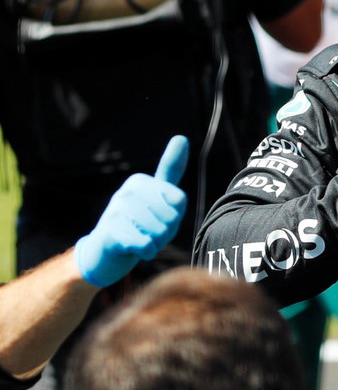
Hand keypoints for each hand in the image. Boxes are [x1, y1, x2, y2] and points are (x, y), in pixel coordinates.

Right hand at [75, 136, 188, 287]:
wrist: (105, 251)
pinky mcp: (111, 233)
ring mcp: (116, 211)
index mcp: (140, 181)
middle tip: (147, 232)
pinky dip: (146, 252)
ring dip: (156, 243)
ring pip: (160, 233)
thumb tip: (181, 137)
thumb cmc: (139, 222)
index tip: (158, 217)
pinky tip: (133, 249)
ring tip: (140, 239)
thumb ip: (170, 170)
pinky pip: (147, 245)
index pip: (179, 201)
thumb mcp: (157, 195)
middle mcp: (127, 191)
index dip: (175, 217)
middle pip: (171, 218)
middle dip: (165, 232)